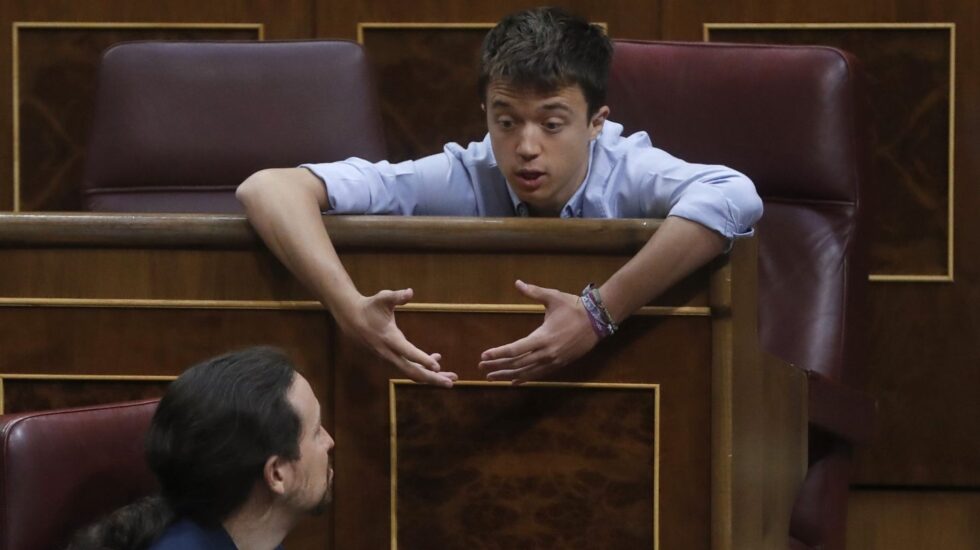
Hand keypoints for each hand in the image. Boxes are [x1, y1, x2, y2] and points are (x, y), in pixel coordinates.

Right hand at [337, 288, 456, 387]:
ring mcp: (389, 358)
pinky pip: (409, 368)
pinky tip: (437, 361)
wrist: (351, 319)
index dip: (422, 359)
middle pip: (412, 372)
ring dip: (431, 377)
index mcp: (389, 338)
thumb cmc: (370, 306)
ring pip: (412, 373)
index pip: (408, 352)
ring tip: (452, 378)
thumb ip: (397, 296)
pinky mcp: (391, 359)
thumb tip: (410, 292)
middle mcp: (389, 353)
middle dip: (432, 378)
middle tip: (451, 383)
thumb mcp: (383, 298)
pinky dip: (423, 368)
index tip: (437, 366)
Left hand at [479, 280, 598, 383]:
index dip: (498, 354)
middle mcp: (546, 353)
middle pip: (517, 364)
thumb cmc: (573, 307)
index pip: (515, 349)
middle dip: (497, 366)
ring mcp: (553, 361)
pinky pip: (538, 375)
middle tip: (481, 368)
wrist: (597, 321)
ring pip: (526, 372)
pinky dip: (524, 378)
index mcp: (542, 337)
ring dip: (507, 375)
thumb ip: (533, 292)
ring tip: (492, 377)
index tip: (484, 356)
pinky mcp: (559, 365)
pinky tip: (513, 381)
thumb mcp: (553, 297)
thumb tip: (517, 283)